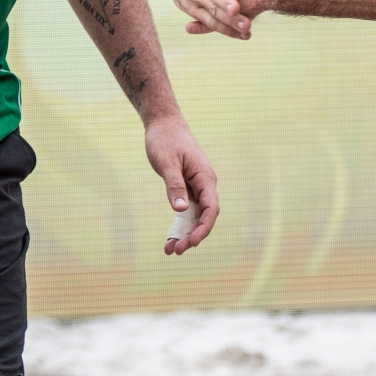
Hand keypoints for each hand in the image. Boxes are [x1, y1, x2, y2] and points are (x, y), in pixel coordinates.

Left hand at [144, 115, 219, 255]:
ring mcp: (197, 187)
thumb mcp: (167, 162)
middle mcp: (204, 184)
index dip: (203, 227)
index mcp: (205, 177)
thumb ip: (174, 185)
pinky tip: (170, 238)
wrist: (164, 125)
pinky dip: (179, 225)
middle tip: (176, 251)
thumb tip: (181, 209)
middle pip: (204, 216)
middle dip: (192, 235)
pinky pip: (187, 210)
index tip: (191, 242)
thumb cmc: (165, 140)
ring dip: (185, 234)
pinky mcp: (187, 188)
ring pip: (195, 216)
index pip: (211, 208)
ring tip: (170, 250)